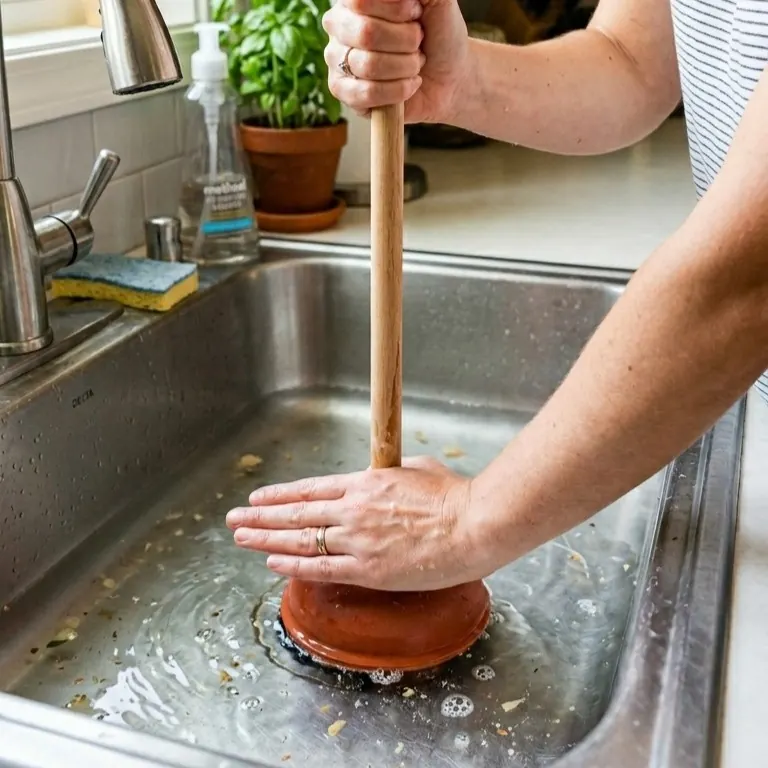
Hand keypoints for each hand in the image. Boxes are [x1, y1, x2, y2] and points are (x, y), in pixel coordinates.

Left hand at [226, 456, 491, 590]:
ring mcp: (358, 540)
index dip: (280, 495)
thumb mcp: (417, 470)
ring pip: (301, 539)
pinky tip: (272, 561)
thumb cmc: (452, 495)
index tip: (258, 498)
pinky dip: (293, 564)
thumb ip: (390, 474)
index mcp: (365, 483)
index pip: (310, 489)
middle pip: (297, 513)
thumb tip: (379, 476)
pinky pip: (321, 568)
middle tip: (233, 519)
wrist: (473, 525)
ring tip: (241, 539)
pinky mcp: (368, 569)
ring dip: (266, 539)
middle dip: (261, 517)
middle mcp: (353, 510)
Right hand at [323, 0, 470, 122]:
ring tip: (414, 65)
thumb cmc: (440, 37)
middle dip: (406, 41)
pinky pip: (367, 93)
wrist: (450, 79)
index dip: (396, 10)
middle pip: (367, 33)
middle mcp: (340, 25)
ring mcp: (337, 60)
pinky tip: (408, 86)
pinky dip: (398, 91)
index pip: (360, 0)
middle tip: (418, 44)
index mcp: (355, 0)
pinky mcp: (343, 92)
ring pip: (369, 65)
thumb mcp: (437, 2)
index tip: (417, 15)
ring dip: (405, 67)